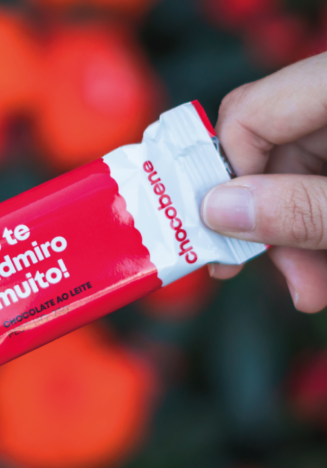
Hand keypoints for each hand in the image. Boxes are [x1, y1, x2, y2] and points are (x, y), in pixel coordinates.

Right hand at [201, 52, 326, 312]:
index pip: (249, 112)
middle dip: (260, 223)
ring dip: (292, 242)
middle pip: (265, 156)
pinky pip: (317, 192)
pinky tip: (321, 274)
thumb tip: (219, 210)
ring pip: (291, 182)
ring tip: (307, 287)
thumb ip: (299, 208)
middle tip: (249, 267)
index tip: (221, 226)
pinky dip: (316, 235)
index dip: (225, 173)